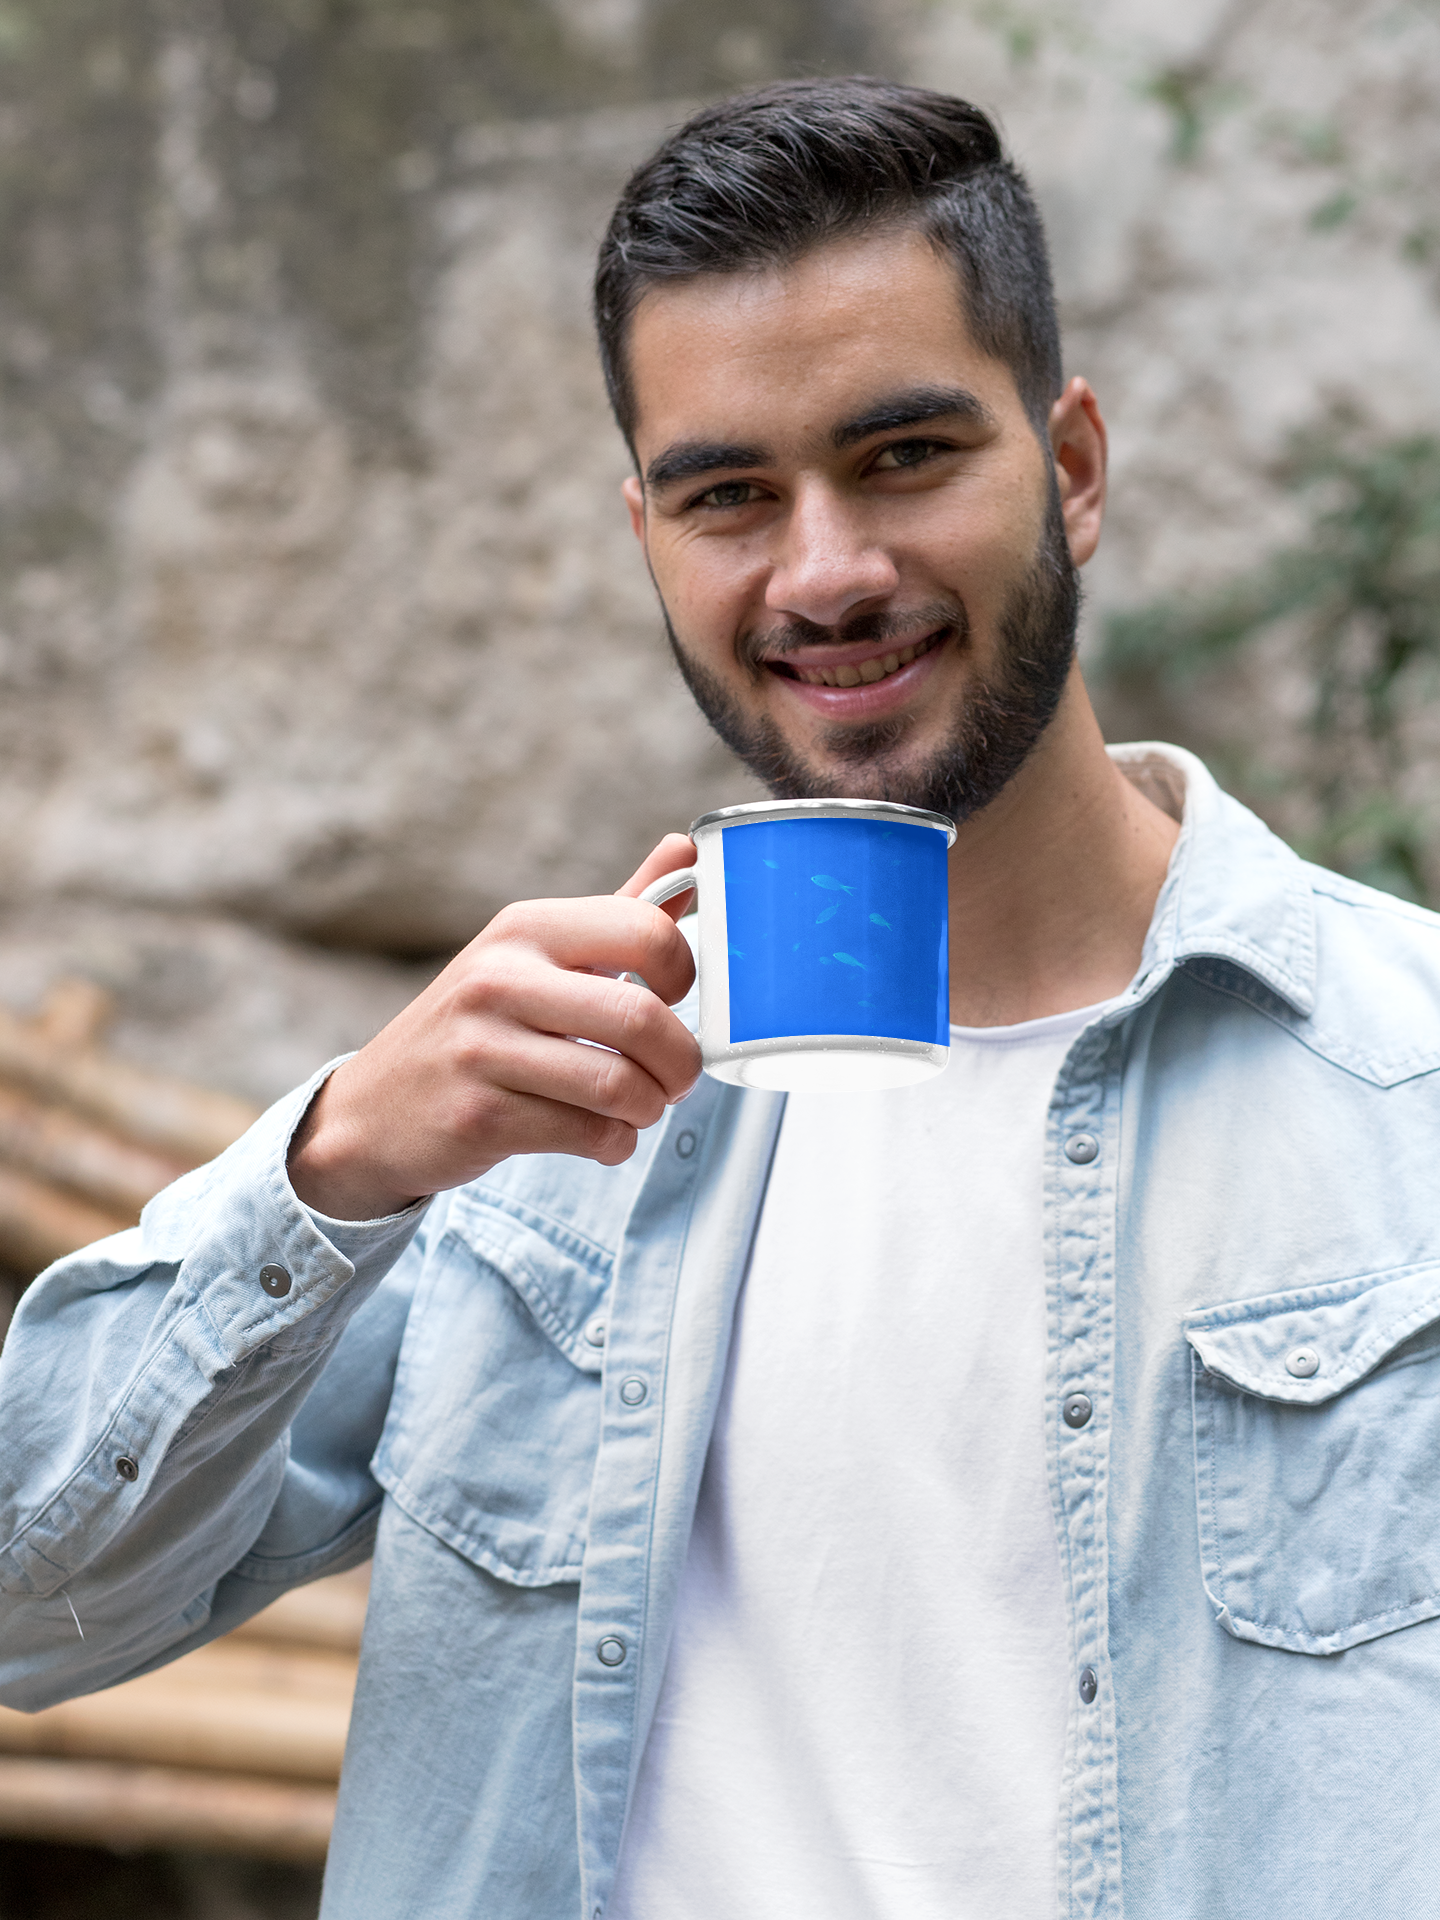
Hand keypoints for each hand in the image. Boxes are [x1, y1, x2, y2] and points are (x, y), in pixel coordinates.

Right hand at [288, 835, 700, 1218]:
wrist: (376, 1108)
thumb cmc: (477, 1026)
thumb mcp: (536, 956)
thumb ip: (616, 911)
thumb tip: (685, 848)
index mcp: (525, 928)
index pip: (644, 931)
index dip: (683, 975)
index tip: (673, 1002)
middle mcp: (499, 979)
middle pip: (640, 1019)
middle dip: (680, 1062)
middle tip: (676, 1077)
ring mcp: (482, 1049)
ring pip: (620, 1086)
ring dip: (649, 1109)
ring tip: (638, 1107)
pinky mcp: (480, 1115)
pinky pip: (589, 1135)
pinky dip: (615, 1144)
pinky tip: (601, 1135)